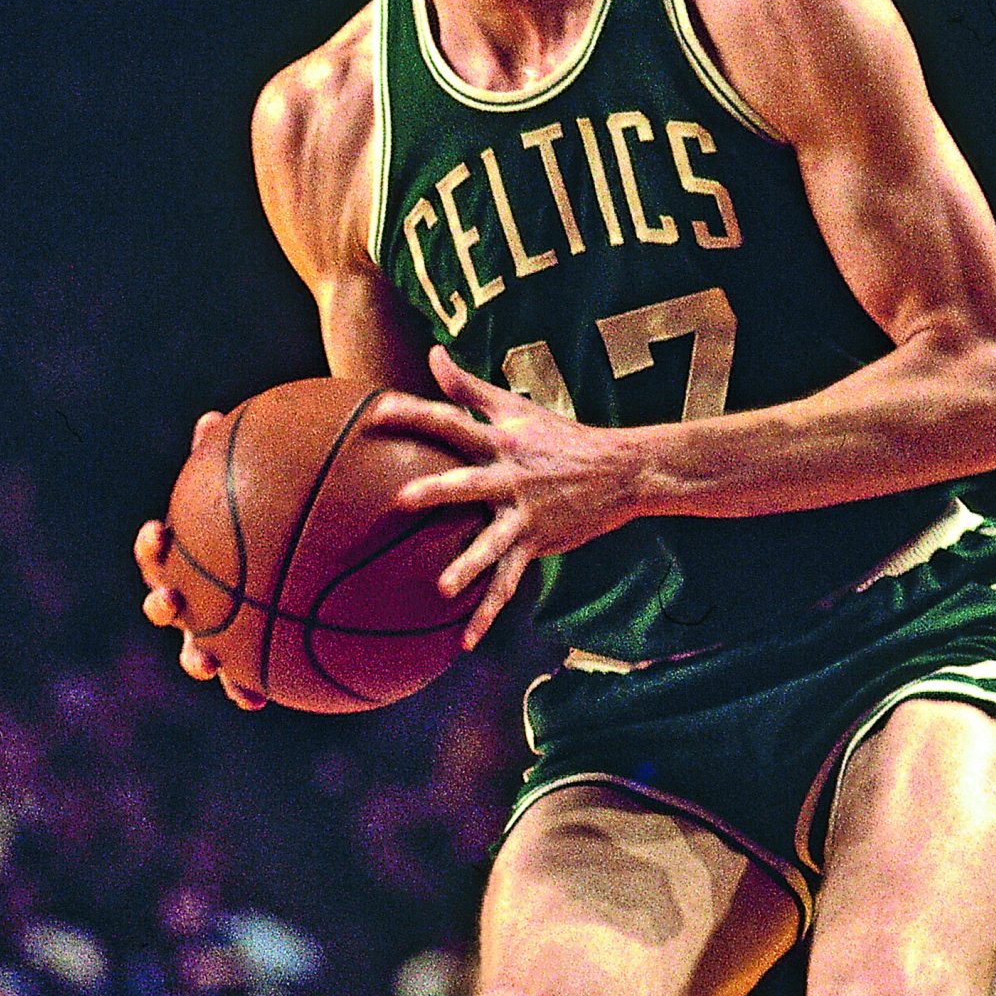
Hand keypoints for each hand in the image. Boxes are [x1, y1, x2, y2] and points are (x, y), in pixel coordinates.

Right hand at [134, 413, 267, 710]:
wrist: (297, 561)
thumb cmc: (268, 522)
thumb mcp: (252, 491)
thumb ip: (228, 462)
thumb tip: (212, 419)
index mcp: (187, 561)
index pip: (159, 552)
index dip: (154, 548)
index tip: (160, 534)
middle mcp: (191, 599)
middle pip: (164, 604)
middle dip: (162, 604)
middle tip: (171, 599)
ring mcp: (213, 633)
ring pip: (196, 650)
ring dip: (196, 658)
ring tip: (206, 659)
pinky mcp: (243, 663)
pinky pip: (245, 679)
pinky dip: (249, 690)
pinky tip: (264, 698)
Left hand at [371, 349, 638, 647]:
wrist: (619, 472)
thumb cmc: (561, 436)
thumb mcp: (517, 407)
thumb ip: (468, 385)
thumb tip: (432, 354)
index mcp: (500, 440)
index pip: (451, 422)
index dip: (415, 415)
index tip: (377, 412)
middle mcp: (510, 477)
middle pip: (468, 484)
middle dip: (437, 492)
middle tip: (402, 501)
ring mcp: (524, 514)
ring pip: (492, 544)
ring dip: (470, 566)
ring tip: (444, 588)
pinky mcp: (535, 543)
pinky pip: (507, 583)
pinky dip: (487, 614)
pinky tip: (464, 641)